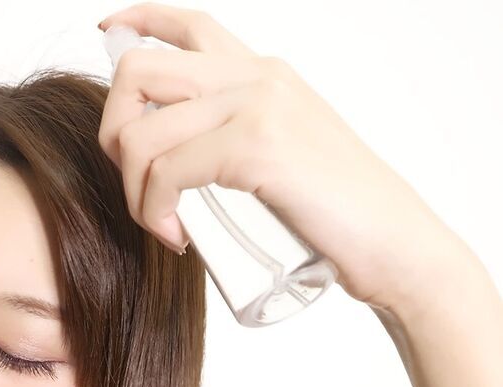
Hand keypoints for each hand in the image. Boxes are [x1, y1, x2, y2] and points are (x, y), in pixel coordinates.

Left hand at [96, 1, 474, 313]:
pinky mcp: (257, 147)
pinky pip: (166, 173)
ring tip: (162, 223)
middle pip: (138, 72)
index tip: (107, 30)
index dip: (137, 19)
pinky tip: (175, 234)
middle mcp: (256, 76)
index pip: (188, 23)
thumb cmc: (337, 211)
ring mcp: (257, 106)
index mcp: (262, 72)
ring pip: (140, 133)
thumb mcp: (284, 151)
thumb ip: (236, 132)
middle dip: (113, 132)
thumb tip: (171, 147)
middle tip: (135, 183)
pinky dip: (154, 211)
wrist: (397, 246)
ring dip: (133, 190)